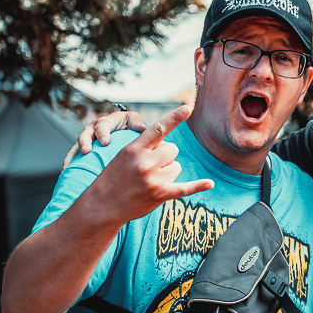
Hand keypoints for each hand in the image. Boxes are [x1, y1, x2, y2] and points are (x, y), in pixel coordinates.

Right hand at [63, 110, 148, 167]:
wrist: (122, 131)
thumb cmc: (129, 126)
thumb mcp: (134, 121)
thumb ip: (137, 123)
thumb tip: (142, 128)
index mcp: (106, 123)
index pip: (102, 126)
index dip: (102, 133)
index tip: (105, 142)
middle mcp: (93, 130)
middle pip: (85, 135)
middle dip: (85, 142)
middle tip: (87, 151)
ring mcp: (86, 141)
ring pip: (76, 147)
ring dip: (72, 156)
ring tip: (69, 167)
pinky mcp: (82, 152)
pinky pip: (73, 158)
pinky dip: (69, 165)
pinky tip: (65, 175)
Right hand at [85, 106, 213, 222]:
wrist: (102, 204)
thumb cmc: (113, 176)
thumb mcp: (123, 155)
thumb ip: (144, 146)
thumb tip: (167, 142)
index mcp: (134, 149)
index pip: (158, 129)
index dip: (174, 117)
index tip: (187, 108)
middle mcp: (145, 163)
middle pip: (172, 150)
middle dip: (165, 156)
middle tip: (149, 166)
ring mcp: (153, 180)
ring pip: (176, 167)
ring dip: (168, 172)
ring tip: (150, 180)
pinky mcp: (160, 195)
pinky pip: (185, 188)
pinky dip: (198, 186)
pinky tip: (210, 183)